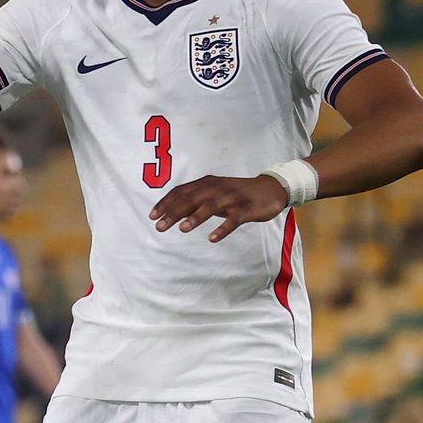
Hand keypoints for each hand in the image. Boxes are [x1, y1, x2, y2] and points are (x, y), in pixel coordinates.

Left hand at [149, 175, 288, 242]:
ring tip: (182, 229)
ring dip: (195, 217)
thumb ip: (196, 201)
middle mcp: (216, 188)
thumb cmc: (237, 193)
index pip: (181, 191)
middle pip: (191, 198)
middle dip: (173, 212)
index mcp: (207, 183)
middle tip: (159, 226)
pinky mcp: (246, 209)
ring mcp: (232, 198)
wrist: (270, 189)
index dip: (165, 203)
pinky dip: (222, 228)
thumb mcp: (214, 193)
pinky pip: (233, 219)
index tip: (152, 215)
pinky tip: (212, 238)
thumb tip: (173, 213)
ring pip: (210, 206)